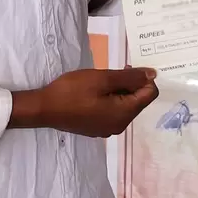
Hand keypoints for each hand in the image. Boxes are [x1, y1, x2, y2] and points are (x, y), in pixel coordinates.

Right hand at [12, 66, 158, 135]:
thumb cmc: (72, 91)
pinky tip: (95, 93)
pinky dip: (110, 100)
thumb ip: (130, 77)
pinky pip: (113, 112)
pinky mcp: (97, 128)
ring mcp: (108, 129)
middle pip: (138, 101)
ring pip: (125, 106)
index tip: (126, 67)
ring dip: (120, 91)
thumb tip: (153, 75)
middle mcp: (120, 126)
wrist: (44, 109)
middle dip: (131, 84)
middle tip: (112, 72)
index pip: (150, 94)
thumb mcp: (103, 79)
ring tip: (102, 81)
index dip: (143, 78)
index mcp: (124, 114)